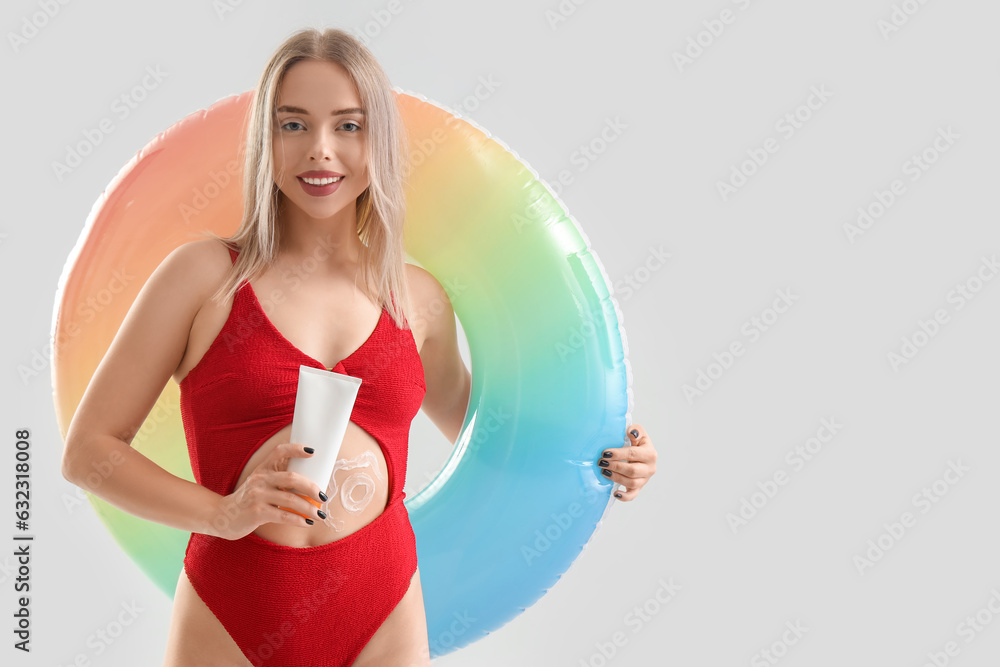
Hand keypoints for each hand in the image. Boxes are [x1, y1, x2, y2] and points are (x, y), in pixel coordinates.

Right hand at [211, 442, 328, 539]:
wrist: (223, 516)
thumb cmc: (250, 500)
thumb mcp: (260, 483)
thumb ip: (279, 480)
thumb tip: (311, 486)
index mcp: (263, 468)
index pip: (279, 451)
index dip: (296, 449)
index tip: (312, 451)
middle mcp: (260, 479)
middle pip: (291, 478)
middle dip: (311, 487)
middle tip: (323, 496)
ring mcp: (257, 495)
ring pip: (290, 499)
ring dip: (309, 508)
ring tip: (320, 515)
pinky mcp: (256, 512)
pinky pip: (283, 515)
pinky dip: (298, 519)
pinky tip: (307, 523)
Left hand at [597, 423, 656, 501]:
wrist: (640, 453)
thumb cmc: (637, 442)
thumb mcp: (638, 432)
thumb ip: (636, 430)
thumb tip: (631, 433)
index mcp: (650, 454)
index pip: (633, 454)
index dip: (618, 454)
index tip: (605, 453)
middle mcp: (650, 468)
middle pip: (632, 470)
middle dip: (615, 466)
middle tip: (602, 463)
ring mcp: (645, 479)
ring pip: (632, 483)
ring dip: (616, 478)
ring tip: (604, 472)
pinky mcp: (639, 488)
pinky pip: (633, 495)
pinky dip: (625, 497)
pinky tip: (615, 493)